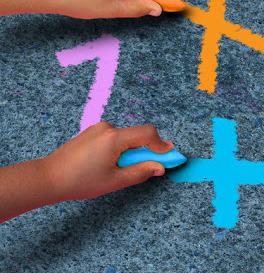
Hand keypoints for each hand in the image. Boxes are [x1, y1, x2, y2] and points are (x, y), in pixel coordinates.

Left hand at [42, 122, 173, 200]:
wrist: (48, 177)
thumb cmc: (79, 181)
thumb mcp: (114, 181)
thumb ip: (140, 172)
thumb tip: (159, 167)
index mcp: (114, 138)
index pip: (147, 134)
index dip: (161, 144)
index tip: (169, 155)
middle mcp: (107, 128)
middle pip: (136, 136)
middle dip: (143, 151)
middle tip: (145, 168)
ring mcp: (98, 129)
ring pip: (125, 138)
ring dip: (129, 152)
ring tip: (115, 170)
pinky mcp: (92, 132)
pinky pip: (113, 138)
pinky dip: (118, 149)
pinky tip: (105, 164)